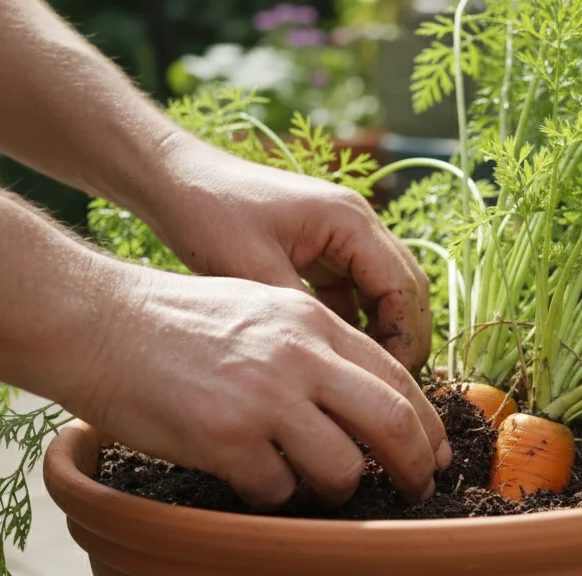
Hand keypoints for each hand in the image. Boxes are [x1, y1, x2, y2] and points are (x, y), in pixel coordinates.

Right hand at [68, 266, 451, 508]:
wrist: (97, 322)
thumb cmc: (177, 320)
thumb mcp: (262, 306)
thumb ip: (316, 345)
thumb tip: (367, 399)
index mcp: (314, 321)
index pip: (399, 376)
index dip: (428, 422)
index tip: (437, 453)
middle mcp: (299, 356)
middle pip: (391, 422)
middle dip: (415, 466)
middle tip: (419, 490)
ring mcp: (264, 399)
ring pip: (341, 468)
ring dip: (338, 489)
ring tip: (318, 487)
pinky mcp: (225, 438)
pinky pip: (276, 490)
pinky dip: (274, 496)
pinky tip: (254, 481)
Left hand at [142, 136, 431, 371]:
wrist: (174, 181)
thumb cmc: (208, 214)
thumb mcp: (252, 271)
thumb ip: (300, 316)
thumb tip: (335, 368)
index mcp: (350, 220)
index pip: (405, 287)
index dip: (404, 337)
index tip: (388, 381)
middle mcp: (358, 224)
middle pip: (407, 291)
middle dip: (403, 339)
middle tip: (387, 387)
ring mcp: (343, 237)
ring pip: (386, 294)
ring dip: (383, 333)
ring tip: (364, 377)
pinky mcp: (324, 252)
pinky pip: (358, 294)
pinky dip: (357, 325)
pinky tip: (337, 357)